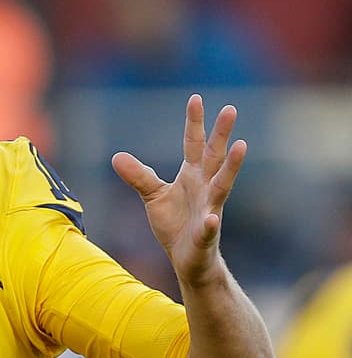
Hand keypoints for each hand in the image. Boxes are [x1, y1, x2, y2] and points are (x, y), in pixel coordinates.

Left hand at [111, 95, 245, 289]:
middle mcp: (205, 188)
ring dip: (232, 167)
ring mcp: (209, 210)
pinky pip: (209, 229)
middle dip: (222, 134)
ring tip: (241, 146)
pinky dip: (210, 223)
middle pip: (214, 157)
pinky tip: (211, 218)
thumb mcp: (153, 196)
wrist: (188, 260)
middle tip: (230, 109)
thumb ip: (139, 176)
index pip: (194, 144)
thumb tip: (116, 156)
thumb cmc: (175, 225)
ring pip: (223, 186)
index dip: (194, 123)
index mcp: (192, 176)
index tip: (195, 98)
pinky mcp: (205, 236)